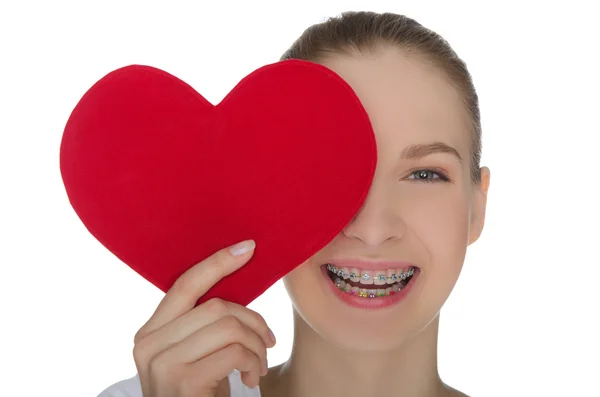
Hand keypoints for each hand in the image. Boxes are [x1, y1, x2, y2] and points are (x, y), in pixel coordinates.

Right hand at [132, 240, 275, 396]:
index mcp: (151, 331)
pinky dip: (254, 361)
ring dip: (257, 344)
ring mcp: (161, 364)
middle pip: (216, 305)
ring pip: (228, 325)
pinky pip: (234, 351)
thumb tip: (236, 278)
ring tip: (259, 364)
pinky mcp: (181, 382)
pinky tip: (251, 377)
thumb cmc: (199, 394)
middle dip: (253, 320)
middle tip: (268, 341)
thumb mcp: (196, 354)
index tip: (248, 247)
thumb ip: (202, 323)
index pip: (185, 283)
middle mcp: (147, 344)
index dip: (218, 262)